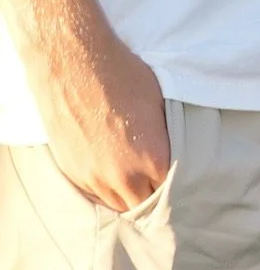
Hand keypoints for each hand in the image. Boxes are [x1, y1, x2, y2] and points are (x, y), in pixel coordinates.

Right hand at [38, 38, 170, 211]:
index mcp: (152, 160)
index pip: (171, 193)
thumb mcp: (161, 104)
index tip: (177, 184)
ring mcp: (94, 177)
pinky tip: (111, 172)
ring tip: (133, 181)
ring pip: (118, 204)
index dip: (176, 189)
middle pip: (144, 206)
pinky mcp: (72, 171)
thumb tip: (175, 154)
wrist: (73, 63)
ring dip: (127, 197)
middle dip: (151, 198)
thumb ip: (168, 139)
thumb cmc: (121, 76)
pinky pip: (94, 194)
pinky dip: (105, 188)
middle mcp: (123, 177)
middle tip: (155, 186)